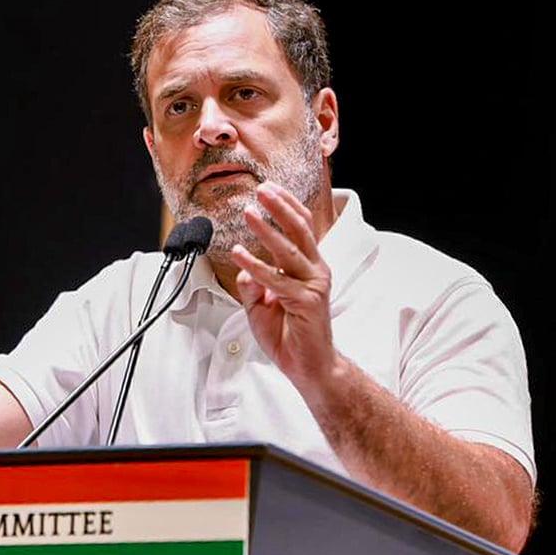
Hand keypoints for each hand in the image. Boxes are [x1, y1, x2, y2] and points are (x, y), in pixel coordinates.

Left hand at [230, 182, 337, 388]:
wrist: (308, 366)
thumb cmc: (288, 334)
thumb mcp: (261, 305)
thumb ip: (252, 284)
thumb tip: (242, 268)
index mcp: (309, 267)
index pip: (301, 228)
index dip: (286, 206)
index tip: (269, 188)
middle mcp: (316, 271)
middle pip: (299, 231)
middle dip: (280, 207)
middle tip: (261, 189)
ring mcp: (313, 286)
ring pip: (288, 251)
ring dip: (267, 230)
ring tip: (249, 212)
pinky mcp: (306, 302)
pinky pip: (276, 280)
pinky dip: (256, 266)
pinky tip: (239, 254)